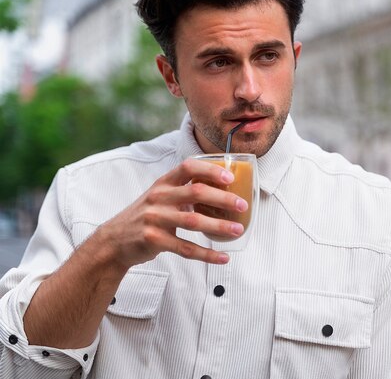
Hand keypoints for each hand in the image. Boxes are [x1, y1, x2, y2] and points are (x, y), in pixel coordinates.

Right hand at [94, 158, 247, 268]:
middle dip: (223, 198)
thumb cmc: (146, 216)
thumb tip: (222, 191)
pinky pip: (186, 248)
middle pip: (196, 192)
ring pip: (194, 221)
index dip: (210, 170)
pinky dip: (207, 254)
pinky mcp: (154, 240)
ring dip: (220, 226)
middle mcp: (158, 197)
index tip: (229, 177)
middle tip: (243, 205)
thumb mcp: (160, 197)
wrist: (114, 241)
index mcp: (163, 183)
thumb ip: (183, 192)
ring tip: (238, 230)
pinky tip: (223, 257)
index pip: (188, 167)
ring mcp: (155, 218)